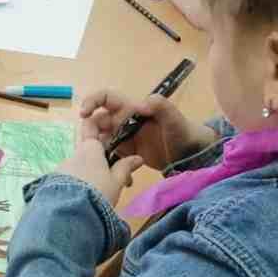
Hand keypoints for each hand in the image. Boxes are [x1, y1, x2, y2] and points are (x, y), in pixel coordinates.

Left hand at [58, 127, 142, 206]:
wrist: (70, 213)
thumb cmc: (98, 193)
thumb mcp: (116, 181)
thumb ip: (125, 168)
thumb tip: (138, 158)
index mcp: (89, 147)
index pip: (91, 125)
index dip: (101, 125)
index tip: (113, 134)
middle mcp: (74, 153)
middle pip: (88, 147)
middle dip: (102, 157)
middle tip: (116, 171)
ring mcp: (63, 166)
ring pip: (81, 164)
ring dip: (93, 171)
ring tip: (105, 190)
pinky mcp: (54, 181)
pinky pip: (72, 176)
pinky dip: (82, 181)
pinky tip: (89, 195)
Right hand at [79, 88, 214, 171]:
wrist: (194, 155)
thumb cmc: (185, 132)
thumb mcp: (174, 119)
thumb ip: (160, 106)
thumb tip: (139, 105)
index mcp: (131, 109)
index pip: (105, 98)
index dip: (92, 101)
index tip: (84, 114)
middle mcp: (123, 122)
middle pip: (97, 122)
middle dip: (90, 132)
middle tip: (91, 149)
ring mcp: (124, 138)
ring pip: (100, 140)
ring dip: (97, 151)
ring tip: (103, 166)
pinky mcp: (126, 154)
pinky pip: (110, 156)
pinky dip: (109, 165)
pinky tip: (119, 178)